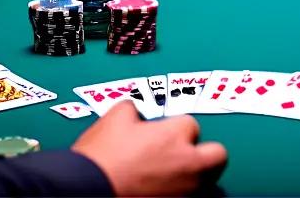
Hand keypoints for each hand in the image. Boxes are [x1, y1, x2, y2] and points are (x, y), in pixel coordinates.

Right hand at [72, 101, 226, 196]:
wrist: (81, 192)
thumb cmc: (98, 159)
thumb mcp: (113, 119)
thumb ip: (133, 109)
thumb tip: (136, 111)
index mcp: (174, 137)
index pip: (191, 125)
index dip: (176, 129)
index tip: (164, 135)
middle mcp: (186, 167)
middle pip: (218, 156)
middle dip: (207, 153)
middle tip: (189, 155)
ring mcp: (182, 194)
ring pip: (206, 184)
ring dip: (194, 178)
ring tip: (173, 177)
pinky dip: (180, 194)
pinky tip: (163, 192)